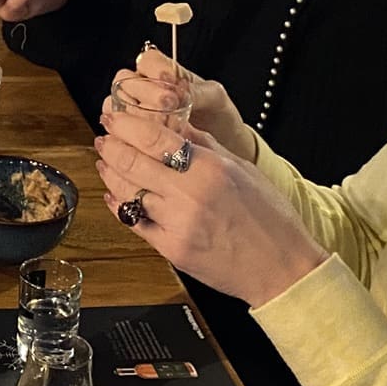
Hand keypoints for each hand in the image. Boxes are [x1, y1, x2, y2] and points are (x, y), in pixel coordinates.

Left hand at [93, 107, 326, 308]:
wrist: (282, 268)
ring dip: (110, 173)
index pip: (152, 137)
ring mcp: (178, 224)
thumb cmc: (270, 218)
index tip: (113, 117)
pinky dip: (119, 205)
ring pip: (126, 191)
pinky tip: (115, 194)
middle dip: (110, 145)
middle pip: (131, 162)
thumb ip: (203, 144)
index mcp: (209, 169)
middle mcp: (190, 195)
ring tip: (106, 162)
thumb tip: (173, 123)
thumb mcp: (242, 169)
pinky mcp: (171, 249)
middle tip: (104, 138)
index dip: (125, 124)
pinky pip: (134, 222)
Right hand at [99, 49, 257, 162]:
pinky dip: (131, 135)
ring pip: (115, 105)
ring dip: (135, 116)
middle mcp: (144, 89)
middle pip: (124, 82)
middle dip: (144, 95)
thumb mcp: (215, 99)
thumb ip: (198, 91)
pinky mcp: (131, 133)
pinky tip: (151, 141)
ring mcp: (134, 110)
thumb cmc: (217, 117)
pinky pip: (118, 130)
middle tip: (167, 106)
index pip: (147, 61)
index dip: (155, 72)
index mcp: (163, 72)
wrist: (223, 145)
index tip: (171, 87)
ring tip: (162, 126)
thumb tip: (180, 89)